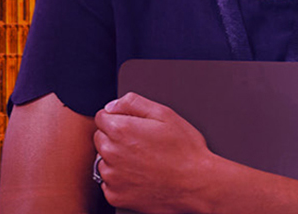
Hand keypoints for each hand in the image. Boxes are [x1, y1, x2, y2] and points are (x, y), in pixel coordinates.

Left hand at [93, 92, 213, 213]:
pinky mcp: (116, 196)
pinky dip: (120, 180)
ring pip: (103, 161)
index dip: (118, 118)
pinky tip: (140, 176)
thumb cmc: (185, 151)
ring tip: (143, 161)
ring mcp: (112, 177)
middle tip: (141, 144)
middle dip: (115, 137)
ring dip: (116, 159)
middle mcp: (111, 153)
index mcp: (121, 130)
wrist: (197, 185)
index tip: (132, 126)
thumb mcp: (164, 114)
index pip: (101, 117)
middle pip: (100, 138)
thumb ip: (133, 103)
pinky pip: (108, 182)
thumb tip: (113, 105)